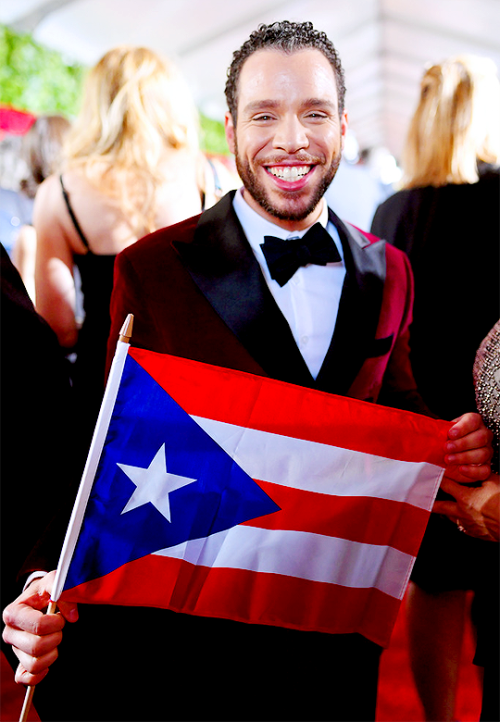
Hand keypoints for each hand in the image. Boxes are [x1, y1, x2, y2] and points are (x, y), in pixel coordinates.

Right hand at [2, 571, 77, 685]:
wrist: (41, 600)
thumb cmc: (46, 592)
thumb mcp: (53, 582)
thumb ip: (62, 590)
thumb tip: (72, 617)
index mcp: (13, 613)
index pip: (37, 626)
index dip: (55, 623)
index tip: (60, 617)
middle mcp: (9, 633)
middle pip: (36, 646)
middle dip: (55, 637)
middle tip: (59, 628)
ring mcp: (14, 650)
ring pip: (34, 664)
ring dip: (53, 653)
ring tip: (54, 639)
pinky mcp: (20, 663)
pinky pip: (26, 678)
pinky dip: (40, 674)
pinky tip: (48, 660)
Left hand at [433, 474, 499, 540]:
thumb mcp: (495, 483)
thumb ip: (482, 475)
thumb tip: (477, 469)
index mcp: (465, 497)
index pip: (446, 485)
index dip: (438, 479)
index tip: (432, 475)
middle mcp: (462, 511)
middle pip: (441, 506)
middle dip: (431, 502)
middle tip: (420, 499)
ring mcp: (468, 524)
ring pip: (451, 518)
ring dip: (445, 513)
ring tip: (439, 510)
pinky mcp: (476, 533)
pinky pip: (462, 527)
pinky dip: (459, 522)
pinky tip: (459, 521)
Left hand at [443, 412, 492, 482]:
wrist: (445, 457)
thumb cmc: (444, 442)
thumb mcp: (441, 434)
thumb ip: (440, 431)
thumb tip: (431, 430)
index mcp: (474, 422)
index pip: (474, 420)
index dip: (462, 427)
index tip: (450, 434)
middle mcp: (484, 435)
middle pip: (481, 438)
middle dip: (462, 444)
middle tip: (447, 448)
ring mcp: (487, 451)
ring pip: (483, 453)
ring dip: (464, 457)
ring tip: (449, 459)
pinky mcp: (486, 466)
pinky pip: (485, 470)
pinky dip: (472, 471)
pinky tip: (460, 469)